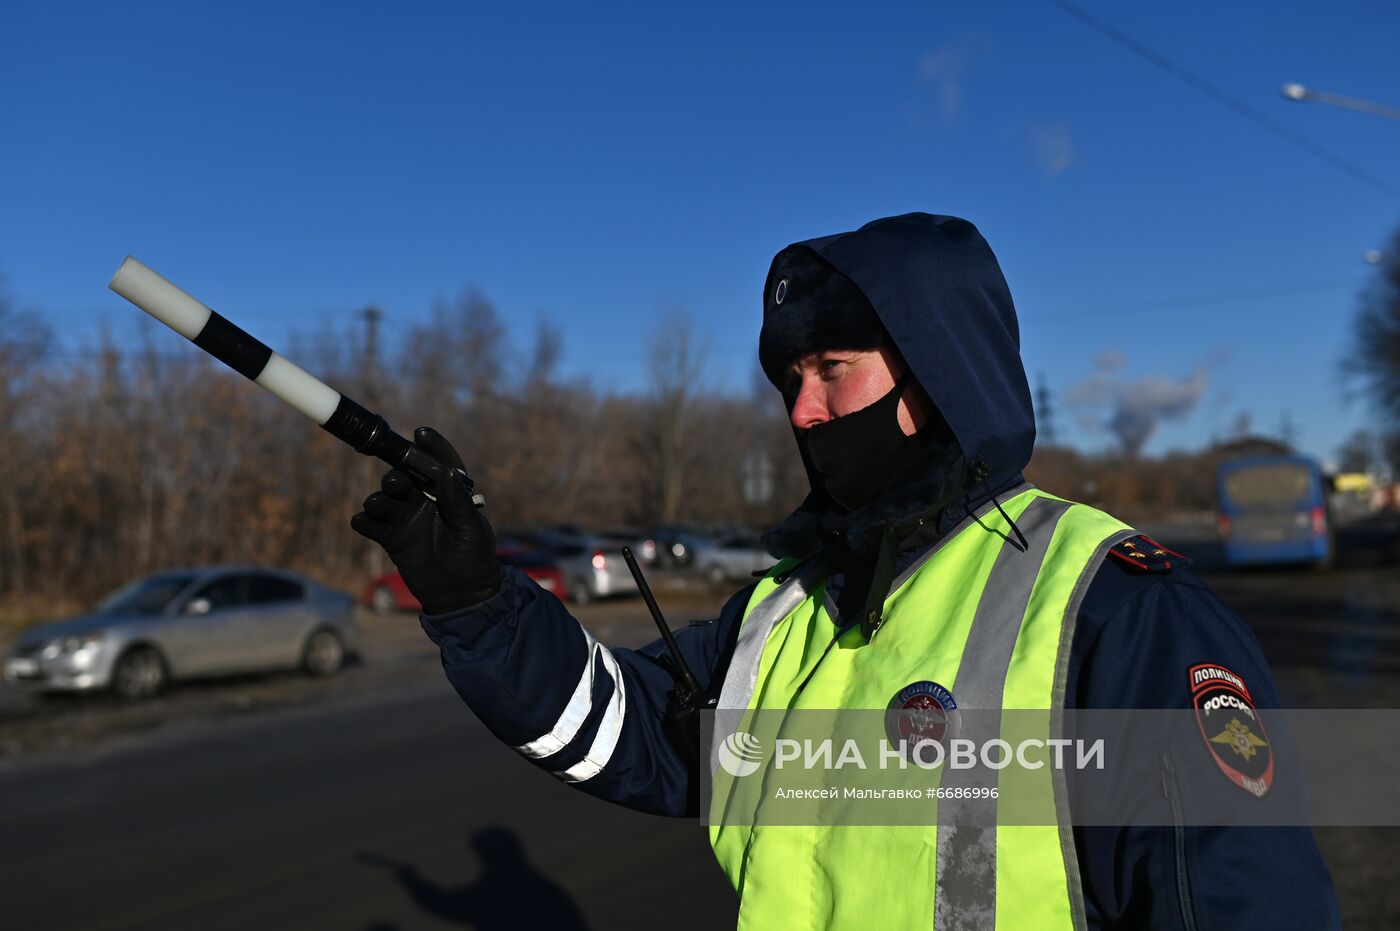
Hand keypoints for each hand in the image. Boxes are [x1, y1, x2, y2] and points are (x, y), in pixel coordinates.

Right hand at [351, 427, 503, 613]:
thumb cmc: (474, 557)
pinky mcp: (393, 538)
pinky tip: (362, 522)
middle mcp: (424, 500)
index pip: (439, 463)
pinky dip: (365, 522)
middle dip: (397, 477)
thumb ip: (456, 502)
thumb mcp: (470, 529)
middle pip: (404, 478)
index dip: (431, 447)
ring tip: (377, 504)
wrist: (462, 593)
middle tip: (395, 482)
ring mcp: (406, 518)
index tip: (421, 433)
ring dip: (378, 499)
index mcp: (448, 492)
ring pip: (385, 500)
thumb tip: (445, 471)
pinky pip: (374, 526)